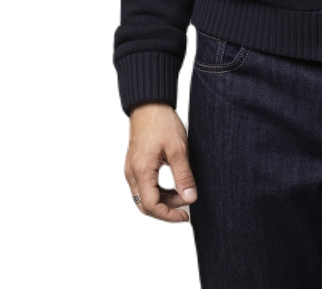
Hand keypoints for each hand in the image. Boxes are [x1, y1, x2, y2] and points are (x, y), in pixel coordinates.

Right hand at [124, 102, 197, 221]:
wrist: (149, 104)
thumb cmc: (162, 122)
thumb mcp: (178, 149)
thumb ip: (184, 175)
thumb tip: (190, 198)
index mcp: (142, 170)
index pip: (151, 206)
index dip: (168, 215)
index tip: (184, 216)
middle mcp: (131, 173)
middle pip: (144, 205)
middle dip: (165, 209)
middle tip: (185, 205)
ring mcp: (130, 169)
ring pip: (143, 197)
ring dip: (161, 200)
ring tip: (181, 194)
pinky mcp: (133, 164)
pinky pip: (142, 186)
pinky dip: (156, 191)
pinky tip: (170, 187)